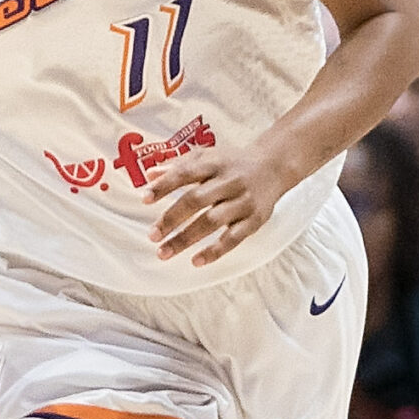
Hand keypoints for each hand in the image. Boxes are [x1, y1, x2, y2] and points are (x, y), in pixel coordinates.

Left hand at [146, 145, 296, 265]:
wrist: (274, 166)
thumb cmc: (233, 163)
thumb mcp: (207, 156)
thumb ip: (179, 165)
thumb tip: (149, 174)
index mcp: (215, 163)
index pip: (186, 173)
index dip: (164, 186)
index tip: (145, 199)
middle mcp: (229, 181)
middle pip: (197, 200)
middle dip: (172, 219)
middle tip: (152, 236)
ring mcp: (243, 201)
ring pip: (212, 222)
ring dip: (186, 238)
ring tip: (164, 252)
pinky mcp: (254, 220)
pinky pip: (233, 238)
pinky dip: (214, 251)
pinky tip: (196, 261)